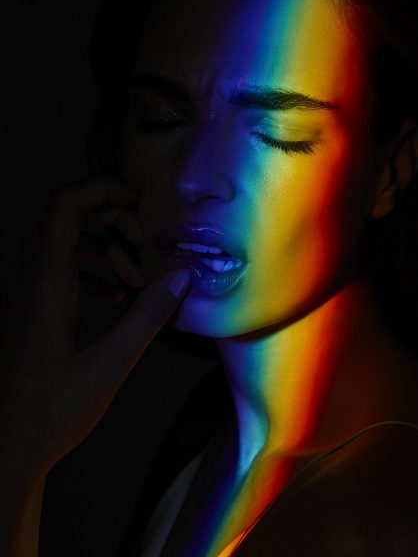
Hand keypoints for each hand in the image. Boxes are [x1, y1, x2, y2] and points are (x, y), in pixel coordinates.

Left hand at [0, 176, 190, 480]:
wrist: (8, 446)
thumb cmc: (53, 410)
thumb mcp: (111, 364)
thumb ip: (147, 316)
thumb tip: (181, 278)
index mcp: (46, 283)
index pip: (65, 205)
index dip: (102, 190)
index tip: (139, 205)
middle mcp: (29, 279)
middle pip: (65, 216)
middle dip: (110, 218)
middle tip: (143, 247)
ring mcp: (26, 293)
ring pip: (63, 241)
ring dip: (102, 245)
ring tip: (133, 275)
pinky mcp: (30, 308)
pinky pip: (59, 267)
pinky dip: (89, 267)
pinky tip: (113, 295)